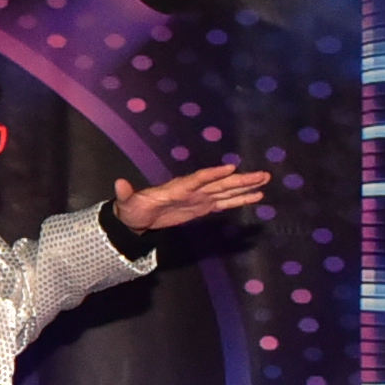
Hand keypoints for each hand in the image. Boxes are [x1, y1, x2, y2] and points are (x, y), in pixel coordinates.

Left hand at [112, 162, 270, 234]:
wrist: (137, 215)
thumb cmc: (133, 207)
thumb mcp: (127, 202)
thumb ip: (126, 193)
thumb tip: (118, 184)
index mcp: (178, 187)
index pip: (198, 178)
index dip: (213, 174)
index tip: (230, 168)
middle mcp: (193, 189)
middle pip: (220, 182)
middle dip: (241, 179)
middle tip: (263, 174)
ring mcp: (201, 197)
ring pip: (227, 191)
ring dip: (246, 187)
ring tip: (265, 181)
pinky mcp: (203, 207)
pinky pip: (225, 203)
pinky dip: (240, 200)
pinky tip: (256, 197)